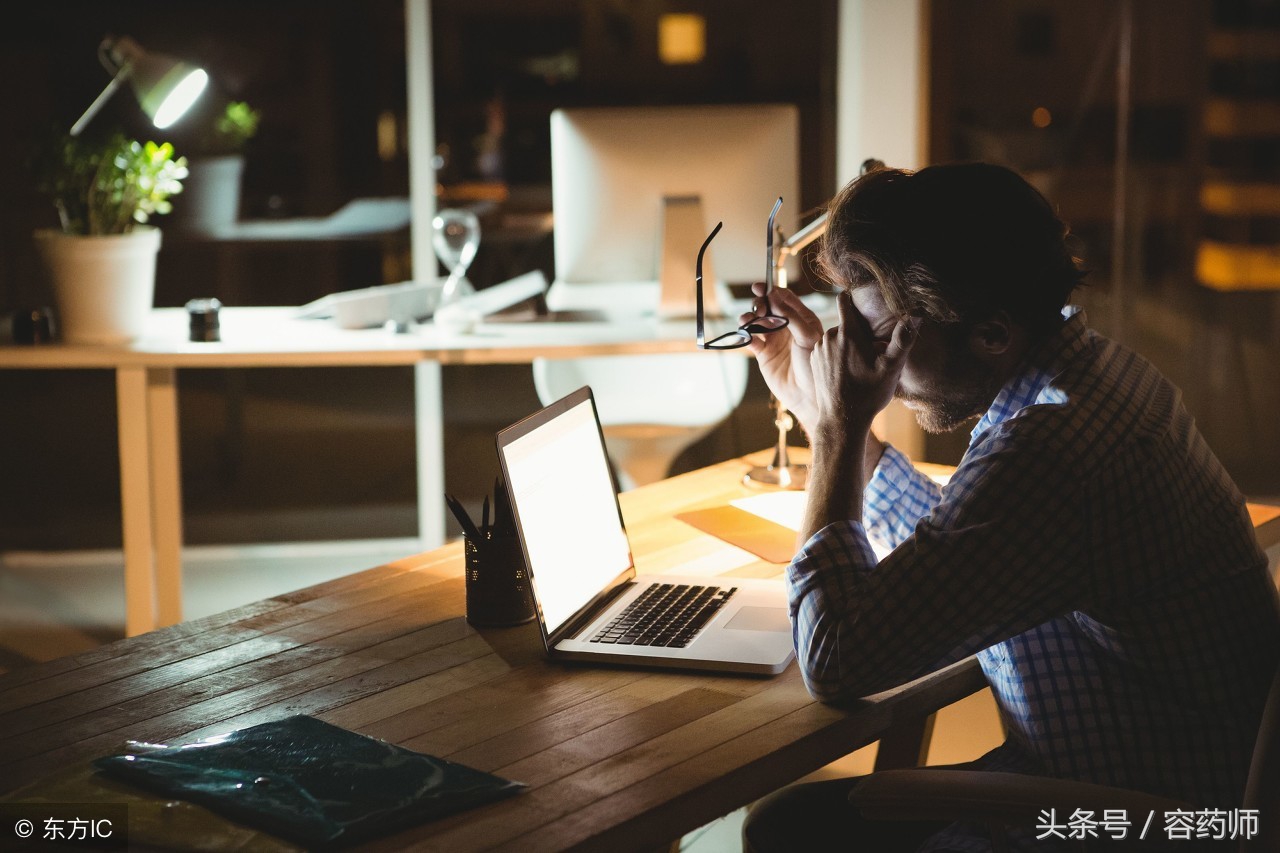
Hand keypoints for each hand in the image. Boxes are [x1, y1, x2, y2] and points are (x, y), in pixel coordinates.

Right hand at [743, 284, 825, 430]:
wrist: (806, 395)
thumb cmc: (813, 365)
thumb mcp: (807, 336)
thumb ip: (791, 315)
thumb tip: (774, 295)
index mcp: (801, 319)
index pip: (784, 298)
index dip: (771, 290)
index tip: (760, 287)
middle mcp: (787, 327)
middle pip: (768, 307)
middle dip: (760, 304)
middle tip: (759, 309)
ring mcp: (774, 340)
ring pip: (757, 321)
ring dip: (749, 317)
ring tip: (748, 321)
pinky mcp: (763, 354)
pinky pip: (750, 339)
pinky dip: (745, 334)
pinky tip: (746, 335)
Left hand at [809, 290, 917, 442]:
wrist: (841, 421)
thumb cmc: (868, 395)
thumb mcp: (891, 367)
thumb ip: (903, 338)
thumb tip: (917, 313)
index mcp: (847, 333)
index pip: (844, 300)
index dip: (855, 299)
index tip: (866, 306)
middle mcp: (828, 337)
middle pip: (846, 323)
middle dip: (859, 333)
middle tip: (872, 355)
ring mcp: (818, 349)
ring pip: (837, 337)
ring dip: (848, 345)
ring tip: (860, 367)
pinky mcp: (813, 361)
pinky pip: (828, 349)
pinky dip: (837, 356)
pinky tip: (847, 373)